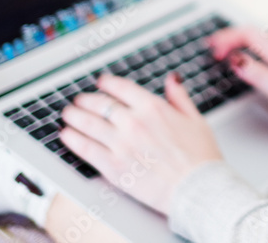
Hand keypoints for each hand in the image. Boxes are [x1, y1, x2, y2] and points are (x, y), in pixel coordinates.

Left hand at [59, 73, 222, 213]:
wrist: (197, 188)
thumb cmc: (200, 156)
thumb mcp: (195, 118)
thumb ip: (179, 97)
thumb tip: (172, 80)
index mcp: (154, 107)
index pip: (123, 88)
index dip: (108, 83)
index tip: (101, 82)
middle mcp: (134, 122)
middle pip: (102, 105)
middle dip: (87, 100)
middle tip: (79, 100)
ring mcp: (122, 144)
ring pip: (90, 124)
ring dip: (75, 117)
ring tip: (68, 115)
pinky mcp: (114, 167)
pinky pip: (87, 149)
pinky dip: (74, 141)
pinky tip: (66, 136)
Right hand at [207, 25, 267, 128]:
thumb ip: (258, 75)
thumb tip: (235, 60)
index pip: (248, 32)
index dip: (227, 37)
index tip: (212, 48)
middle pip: (254, 33)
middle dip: (231, 37)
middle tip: (212, 48)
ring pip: (263, 40)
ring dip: (242, 42)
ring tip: (227, 52)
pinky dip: (255, 49)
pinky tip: (254, 60)